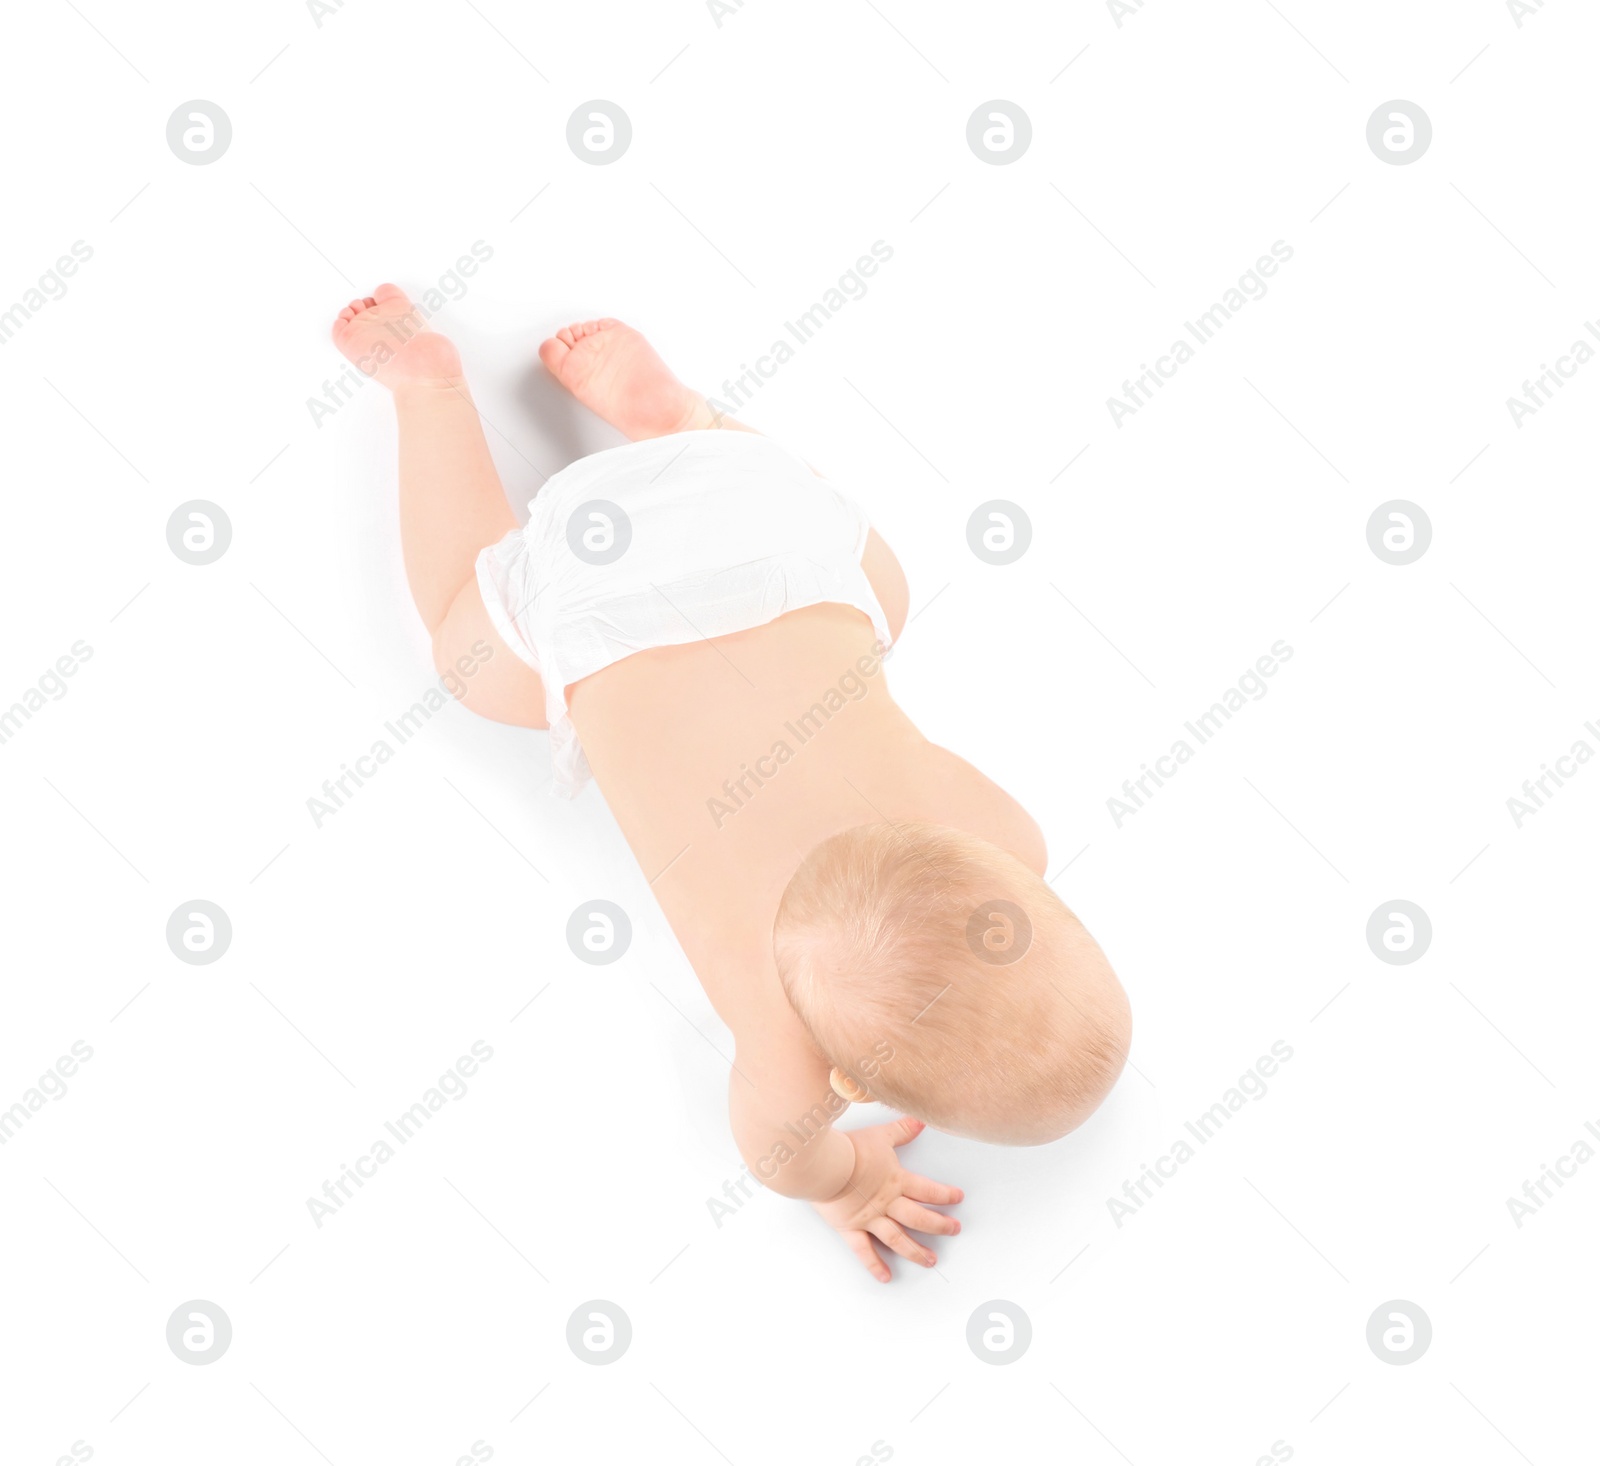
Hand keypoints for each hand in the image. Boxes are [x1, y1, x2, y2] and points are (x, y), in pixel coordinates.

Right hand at [812, 1118, 962, 1280]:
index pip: (927, 1190)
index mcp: (896, 1181)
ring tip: (930, 1261)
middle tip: (954, 1231)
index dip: (945, 1195)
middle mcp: (887, 1203)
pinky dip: (875, 1265)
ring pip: (898, 1239)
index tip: (959, 1198)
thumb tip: (922, 1120)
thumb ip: (902, 1130)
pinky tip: (885, 1276)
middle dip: (939, 1225)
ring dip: (916, 1251)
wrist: (824, 1164)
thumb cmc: (850, 1149)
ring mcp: (870, 1219)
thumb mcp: (879, 1136)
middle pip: (919, 1218)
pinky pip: (864, 1251)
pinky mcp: (851, 1228)